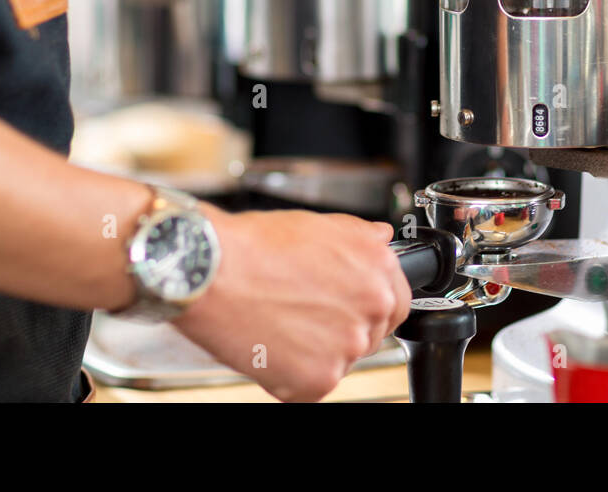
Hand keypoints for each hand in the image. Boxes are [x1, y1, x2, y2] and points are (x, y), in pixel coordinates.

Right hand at [171, 207, 410, 401]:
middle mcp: (370, 309)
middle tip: (304, 313)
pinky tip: (270, 344)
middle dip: (342, 326)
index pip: (397, 300)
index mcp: (377, 270)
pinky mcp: (317, 380)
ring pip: (340, 359)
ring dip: (316, 349)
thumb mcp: (319, 223)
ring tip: (279, 322)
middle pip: (370, 332)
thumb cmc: (254, 246)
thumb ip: (360, 236)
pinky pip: (311, 384)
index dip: (371, 302)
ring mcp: (346, 348)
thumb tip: (382, 238)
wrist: (209, 271)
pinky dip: (291, 373)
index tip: (350, 304)